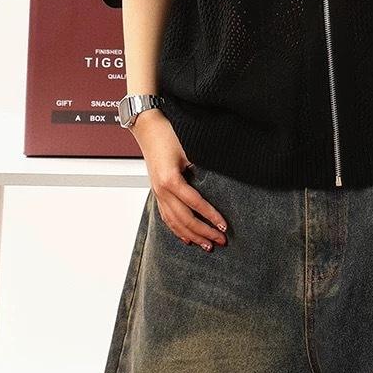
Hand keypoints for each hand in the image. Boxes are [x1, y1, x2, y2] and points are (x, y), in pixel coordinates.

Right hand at [132, 112, 227, 250]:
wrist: (148, 127)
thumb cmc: (169, 134)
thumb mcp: (189, 149)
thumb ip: (202, 168)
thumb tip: (220, 184)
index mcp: (170, 180)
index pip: (195, 204)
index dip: (211, 216)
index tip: (224, 226)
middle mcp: (161, 190)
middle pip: (184, 219)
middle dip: (204, 232)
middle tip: (221, 241)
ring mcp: (157, 193)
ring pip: (174, 222)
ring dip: (191, 235)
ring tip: (207, 246)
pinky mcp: (157, 192)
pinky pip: (166, 216)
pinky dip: (177, 230)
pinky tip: (187, 238)